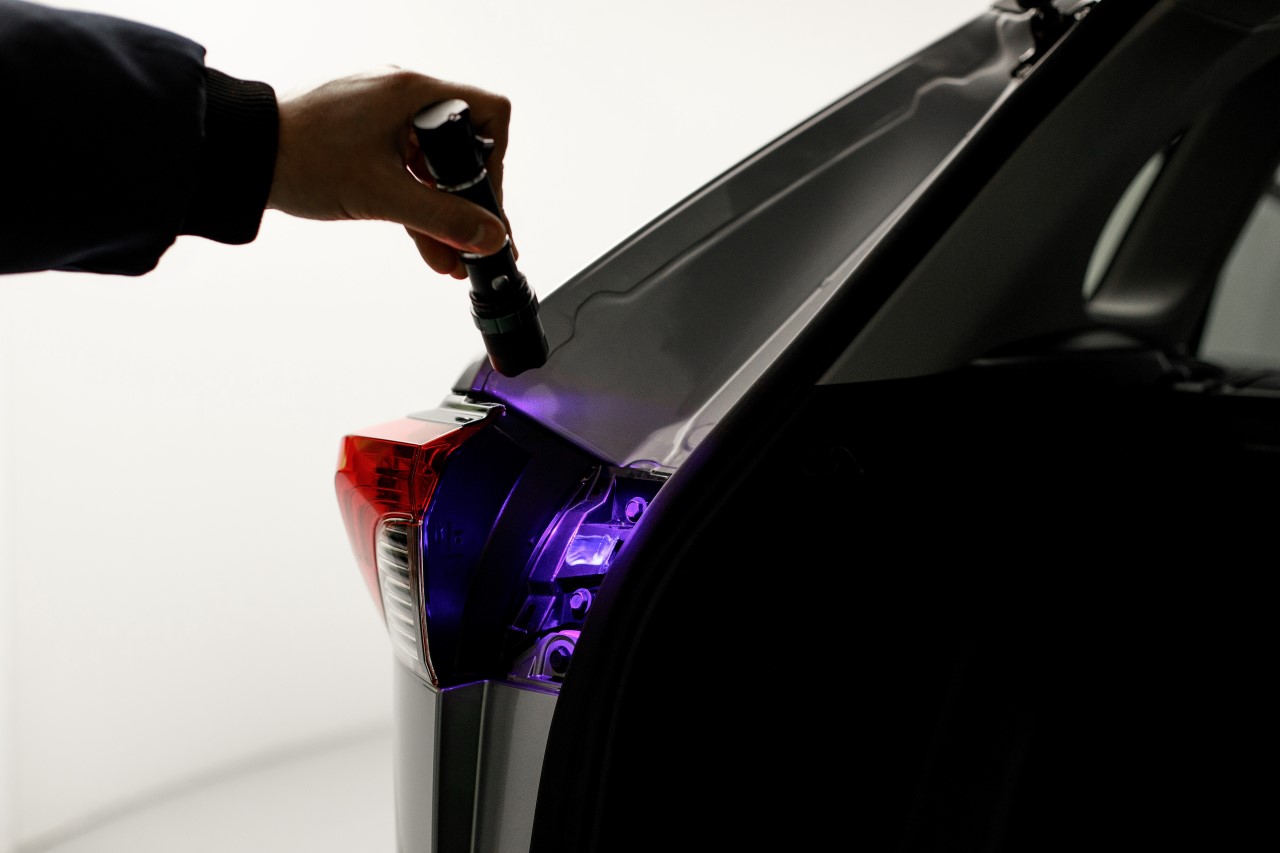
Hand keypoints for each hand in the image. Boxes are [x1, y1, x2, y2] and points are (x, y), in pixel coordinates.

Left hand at [267, 67, 512, 278]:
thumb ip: (443, 219)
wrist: (240, 155)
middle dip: (469, 200)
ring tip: (451, 257)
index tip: (484, 203)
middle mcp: (400, 95)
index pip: (489, 113)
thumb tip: (490, 237)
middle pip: (463, 145)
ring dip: (444, 212)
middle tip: (472, 239)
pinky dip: (417, 205)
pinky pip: (406, 170)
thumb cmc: (300, 158)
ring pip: (433, 166)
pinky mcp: (362, 135)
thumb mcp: (382, 196)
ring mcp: (380, 114)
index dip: (496, 161)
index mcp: (411, 91)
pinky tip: (427, 246)